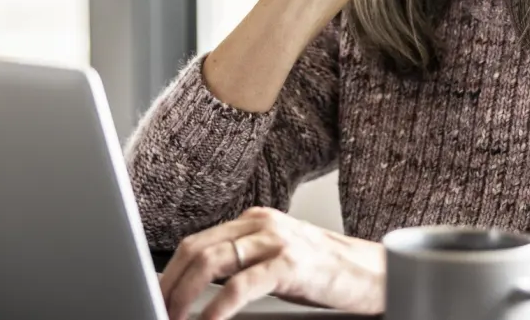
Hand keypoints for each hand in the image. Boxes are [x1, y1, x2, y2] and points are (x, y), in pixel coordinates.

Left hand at [158, 207, 384, 319]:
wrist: (375, 275)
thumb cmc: (324, 274)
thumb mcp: (275, 261)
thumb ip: (241, 264)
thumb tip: (196, 288)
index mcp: (253, 220)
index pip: (196, 241)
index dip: (168, 272)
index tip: (154, 297)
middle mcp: (261, 223)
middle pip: (196, 249)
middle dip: (169, 285)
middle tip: (158, 311)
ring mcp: (276, 241)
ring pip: (211, 261)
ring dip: (184, 296)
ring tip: (174, 319)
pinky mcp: (291, 264)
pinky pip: (241, 285)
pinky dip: (217, 308)